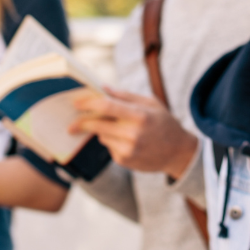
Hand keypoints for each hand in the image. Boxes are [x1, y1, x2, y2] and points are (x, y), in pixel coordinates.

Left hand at [69, 87, 198, 179]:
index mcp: (140, 116)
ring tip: (120, 128)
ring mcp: (128, 150)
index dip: (88, 103)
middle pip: (97, 125)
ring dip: (102, 130)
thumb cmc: (164, 123)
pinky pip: (108, 147)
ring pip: (101, 136)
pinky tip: (127, 141)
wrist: (178, 153)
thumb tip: (103, 88)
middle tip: (72, 122)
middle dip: (82, 122)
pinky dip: (111, 141)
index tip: (76, 103)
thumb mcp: (151, 103)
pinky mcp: (124, 160)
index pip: (107, 107)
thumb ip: (126, 96)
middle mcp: (133, 134)